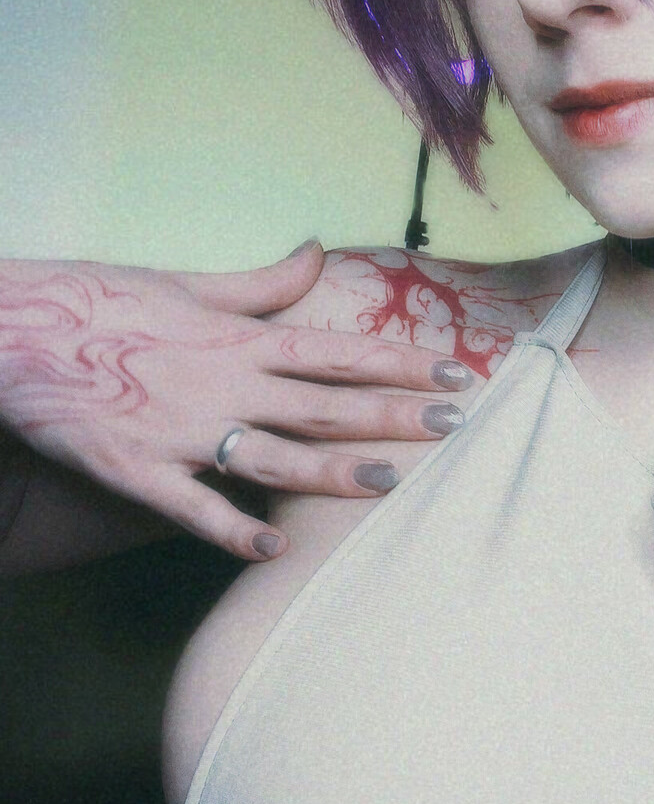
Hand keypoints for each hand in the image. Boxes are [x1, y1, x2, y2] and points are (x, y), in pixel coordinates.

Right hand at [0, 241, 474, 560]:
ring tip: (391, 481)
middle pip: (325, 404)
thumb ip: (262, 284)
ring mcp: (181, 430)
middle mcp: (221, 384)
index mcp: (237, 339)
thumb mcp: (186, 285)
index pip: (339, 352)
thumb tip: (316, 254)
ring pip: (274, 456)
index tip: (459, 371)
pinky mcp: (136, 469)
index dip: (403, 362)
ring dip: (335, 471)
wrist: (12, 330)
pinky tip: (275, 549)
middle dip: (395, 414)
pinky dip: (233, 529)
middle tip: (457, 425)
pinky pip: (193, 508)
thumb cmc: (99, 301)